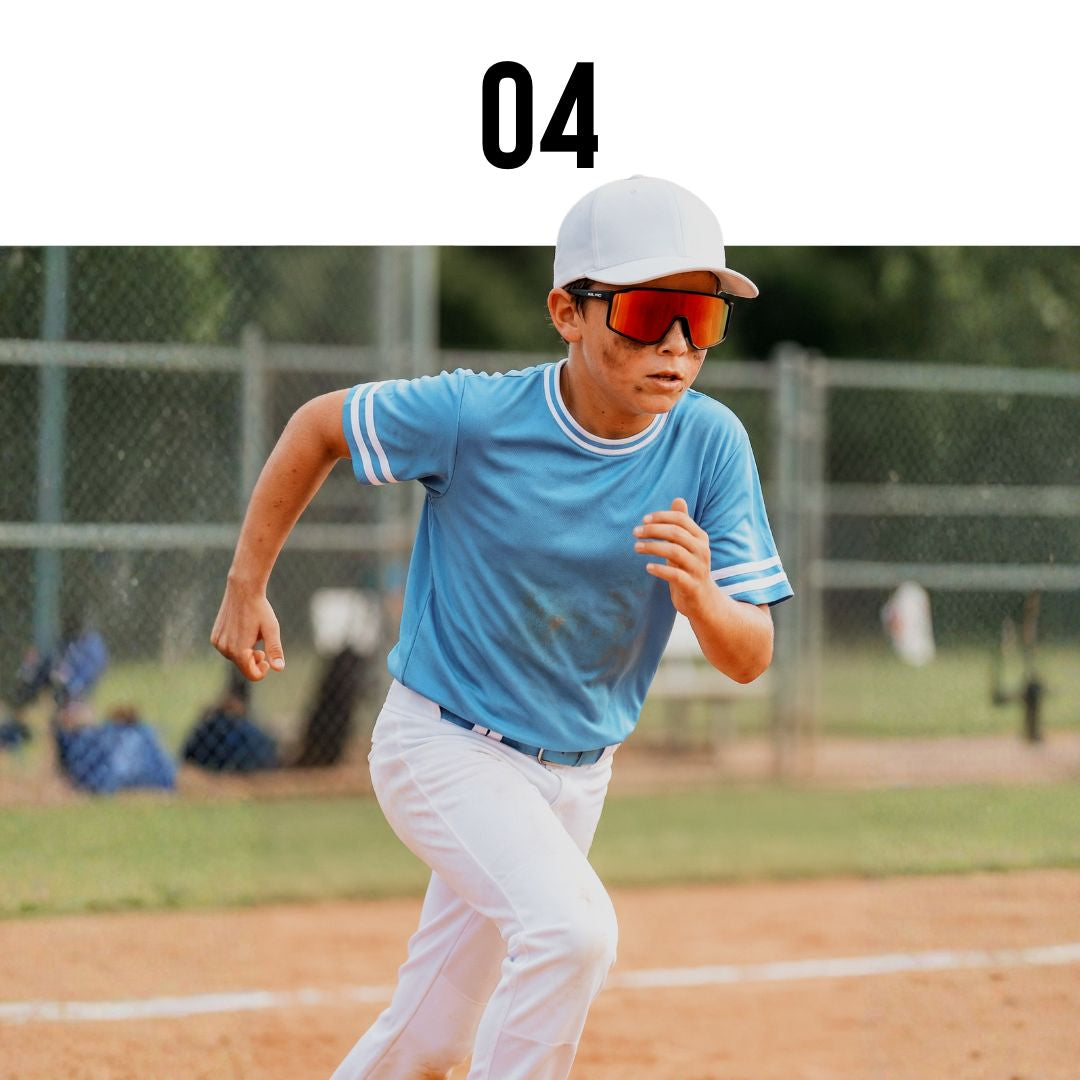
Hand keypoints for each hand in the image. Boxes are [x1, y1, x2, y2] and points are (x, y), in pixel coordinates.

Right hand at [210, 578, 285, 680]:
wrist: (243, 590)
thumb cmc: (260, 609)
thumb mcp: (271, 629)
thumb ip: (274, 650)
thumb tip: (279, 668)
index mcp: (239, 650)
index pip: (251, 674)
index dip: (262, 671)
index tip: (267, 658)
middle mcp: (225, 649)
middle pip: (243, 666)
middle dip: (254, 660)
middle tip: (261, 645)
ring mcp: (218, 643)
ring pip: (235, 658)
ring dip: (245, 652)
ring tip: (252, 634)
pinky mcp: (215, 636)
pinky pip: (227, 648)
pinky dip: (236, 645)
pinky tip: (243, 630)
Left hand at [633, 497, 712, 617]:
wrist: (704, 601)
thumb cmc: (690, 568)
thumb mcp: (687, 545)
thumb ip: (682, 524)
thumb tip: (678, 499)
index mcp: (700, 538)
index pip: (680, 519)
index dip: (661, 517)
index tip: (643, 520)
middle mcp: (702, 551)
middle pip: (676, 533)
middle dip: (653, 530)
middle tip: (635, 532)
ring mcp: (697, 568)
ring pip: (674, 552)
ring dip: (652, 547)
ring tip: (636, 547)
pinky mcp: (692, 585)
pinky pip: (675, 574)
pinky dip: (660, 569)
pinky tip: (647, 567)